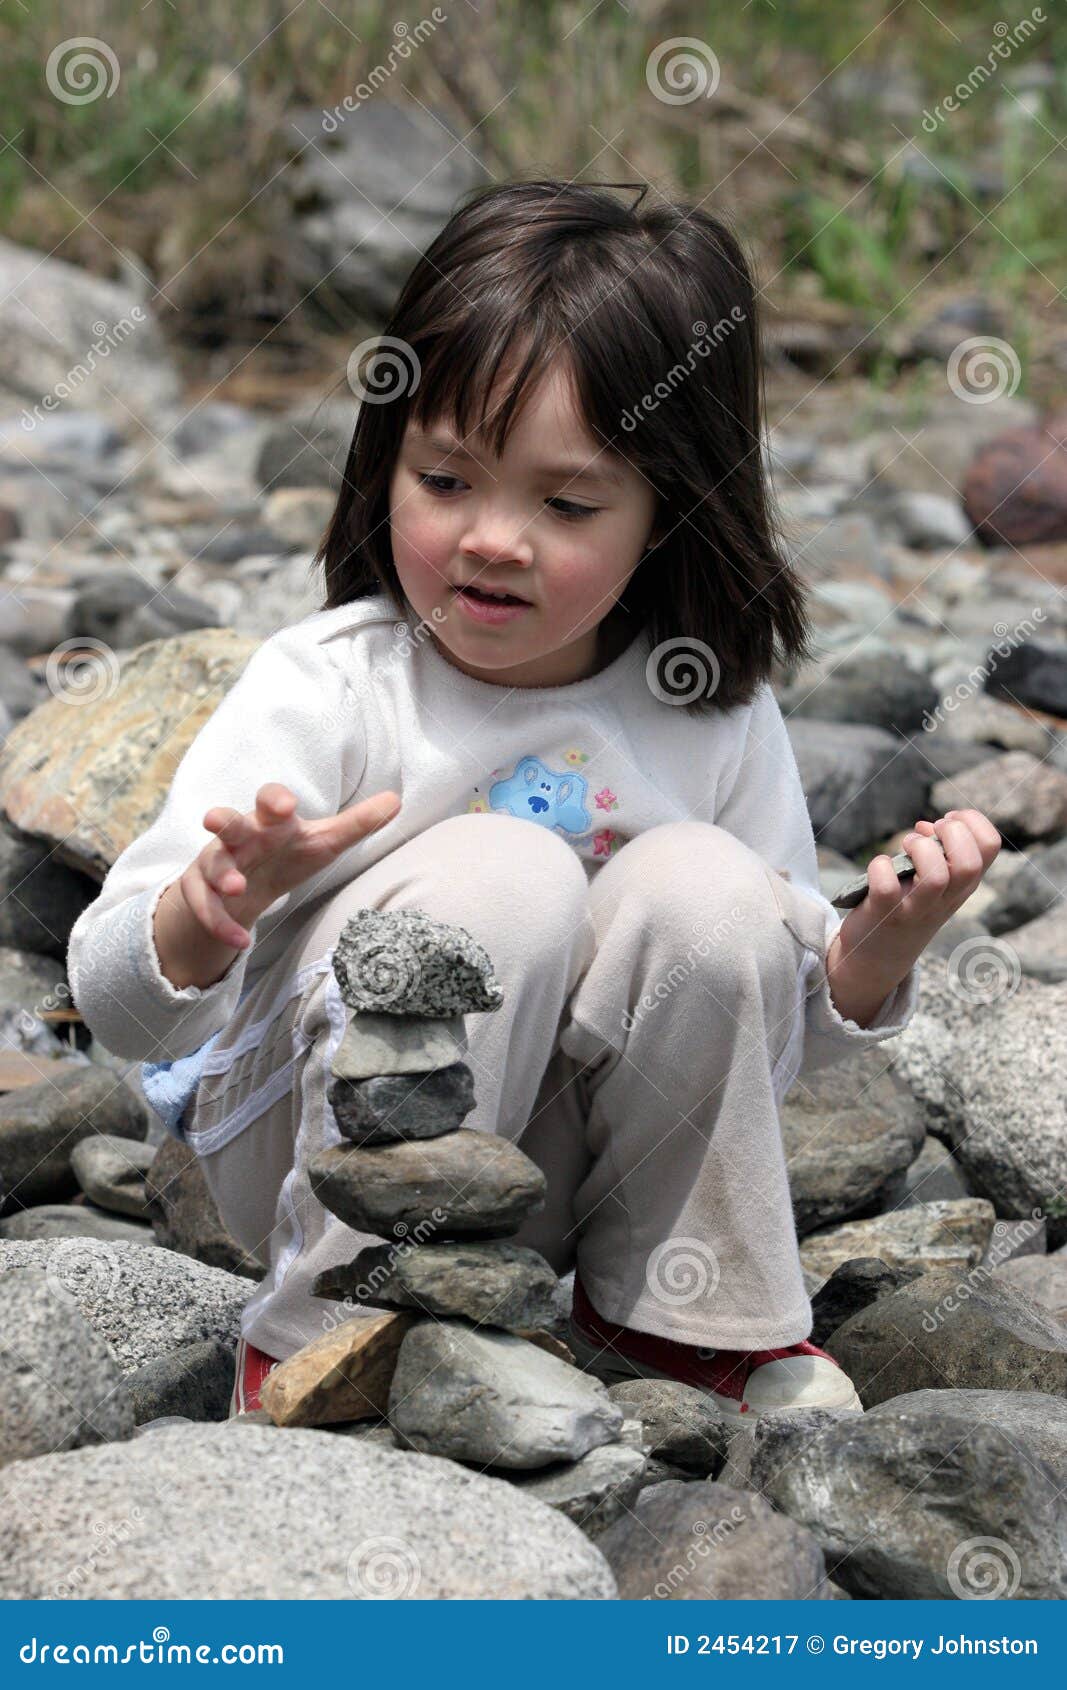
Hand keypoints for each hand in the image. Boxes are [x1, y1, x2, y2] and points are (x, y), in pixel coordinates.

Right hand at [178, 782, 401, 950]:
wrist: (244, 887)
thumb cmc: (287, 854)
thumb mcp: (322, 842)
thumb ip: (357, 824)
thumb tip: (395, 800)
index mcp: (270, 820)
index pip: (268, 799)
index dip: (274, 800)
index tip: (286, 806)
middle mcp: (238, 836)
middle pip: (226, 822)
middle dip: (222, 820)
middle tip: (215, 820)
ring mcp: (215, 862)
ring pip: (211, 865)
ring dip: (223, 876)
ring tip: (238, 889)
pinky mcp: (200, 892)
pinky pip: (206, 907)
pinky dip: (221, 924)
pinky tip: (242, 942)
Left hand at [826, 808, 1001, 1024]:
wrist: (880, 955)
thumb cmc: (909, 906)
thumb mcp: (938, 883)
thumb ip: (941, 853)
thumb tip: (927, 826)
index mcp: (964, 885)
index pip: (991, 845)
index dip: (971, 821)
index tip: (945, 820)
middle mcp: (947, 899)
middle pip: (970, 862)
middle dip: (950, 832)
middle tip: (926, 832)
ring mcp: (916, 909)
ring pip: (935, 877)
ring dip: (919, 849)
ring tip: (906, 846)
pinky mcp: (885, 914)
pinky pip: (886, 887)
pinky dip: (880, 866)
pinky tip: (880, 865)